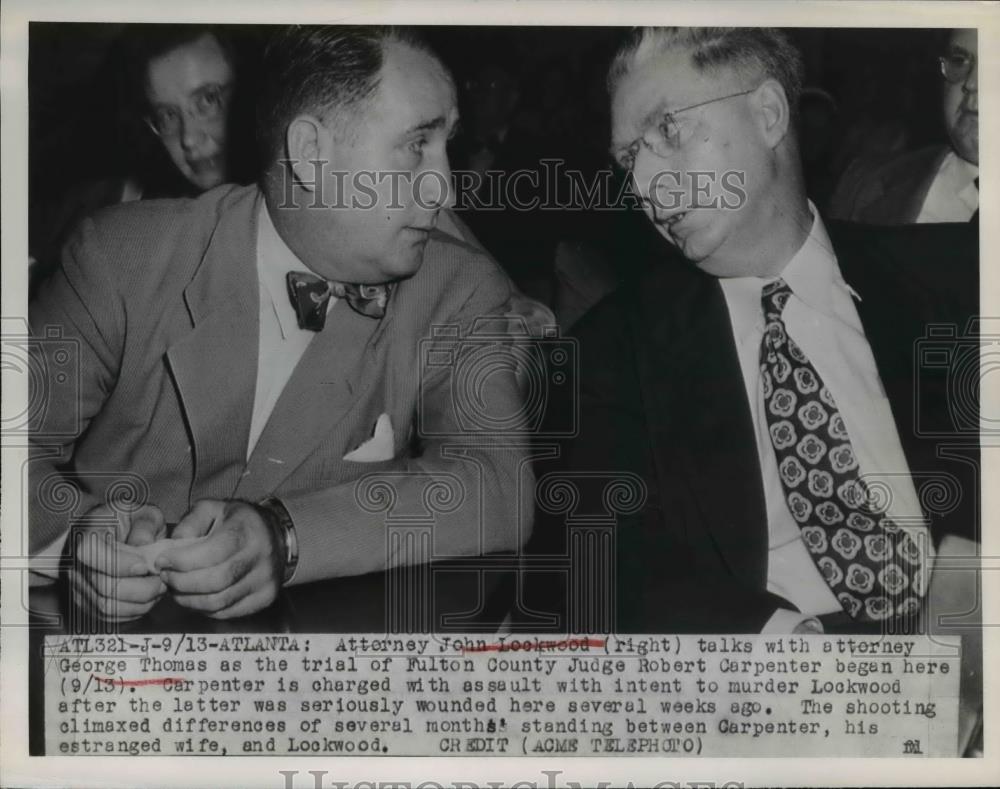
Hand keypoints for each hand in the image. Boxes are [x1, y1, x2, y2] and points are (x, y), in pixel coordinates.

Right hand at [68, 503, 166, 621]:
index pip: (90, 553)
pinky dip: (135, 610)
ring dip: (141, 602)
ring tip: (159, 587)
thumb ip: (145, 524)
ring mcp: (79, 587)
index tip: (144, 565)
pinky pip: (111, 617)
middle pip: (104, 587)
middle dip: (141, 587)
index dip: (120, 563)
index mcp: (86, 535)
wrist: (106, 534)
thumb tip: (144, 545)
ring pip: (109, 607)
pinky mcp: (88, 604)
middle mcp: (76, 564)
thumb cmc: (125, 522)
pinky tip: (149, 596)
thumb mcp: (140, 511)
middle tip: (162, 579)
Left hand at [157, 499, 281, 618]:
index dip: (182, 561)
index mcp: (246, 530)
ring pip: (219, 602)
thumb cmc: (239, 522)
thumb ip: (190, 522)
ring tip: (177, 588)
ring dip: (189, 599)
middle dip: (181, 583)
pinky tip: (196, 596)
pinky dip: (205, 608)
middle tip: (166, 577)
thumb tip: (173, 546)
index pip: (211, 554)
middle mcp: (260, 556)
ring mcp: (265, 580)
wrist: (277, 535)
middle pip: (214, 582)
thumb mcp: (213, 509)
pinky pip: (227, 612)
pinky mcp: (265, 598)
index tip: (162, 561)